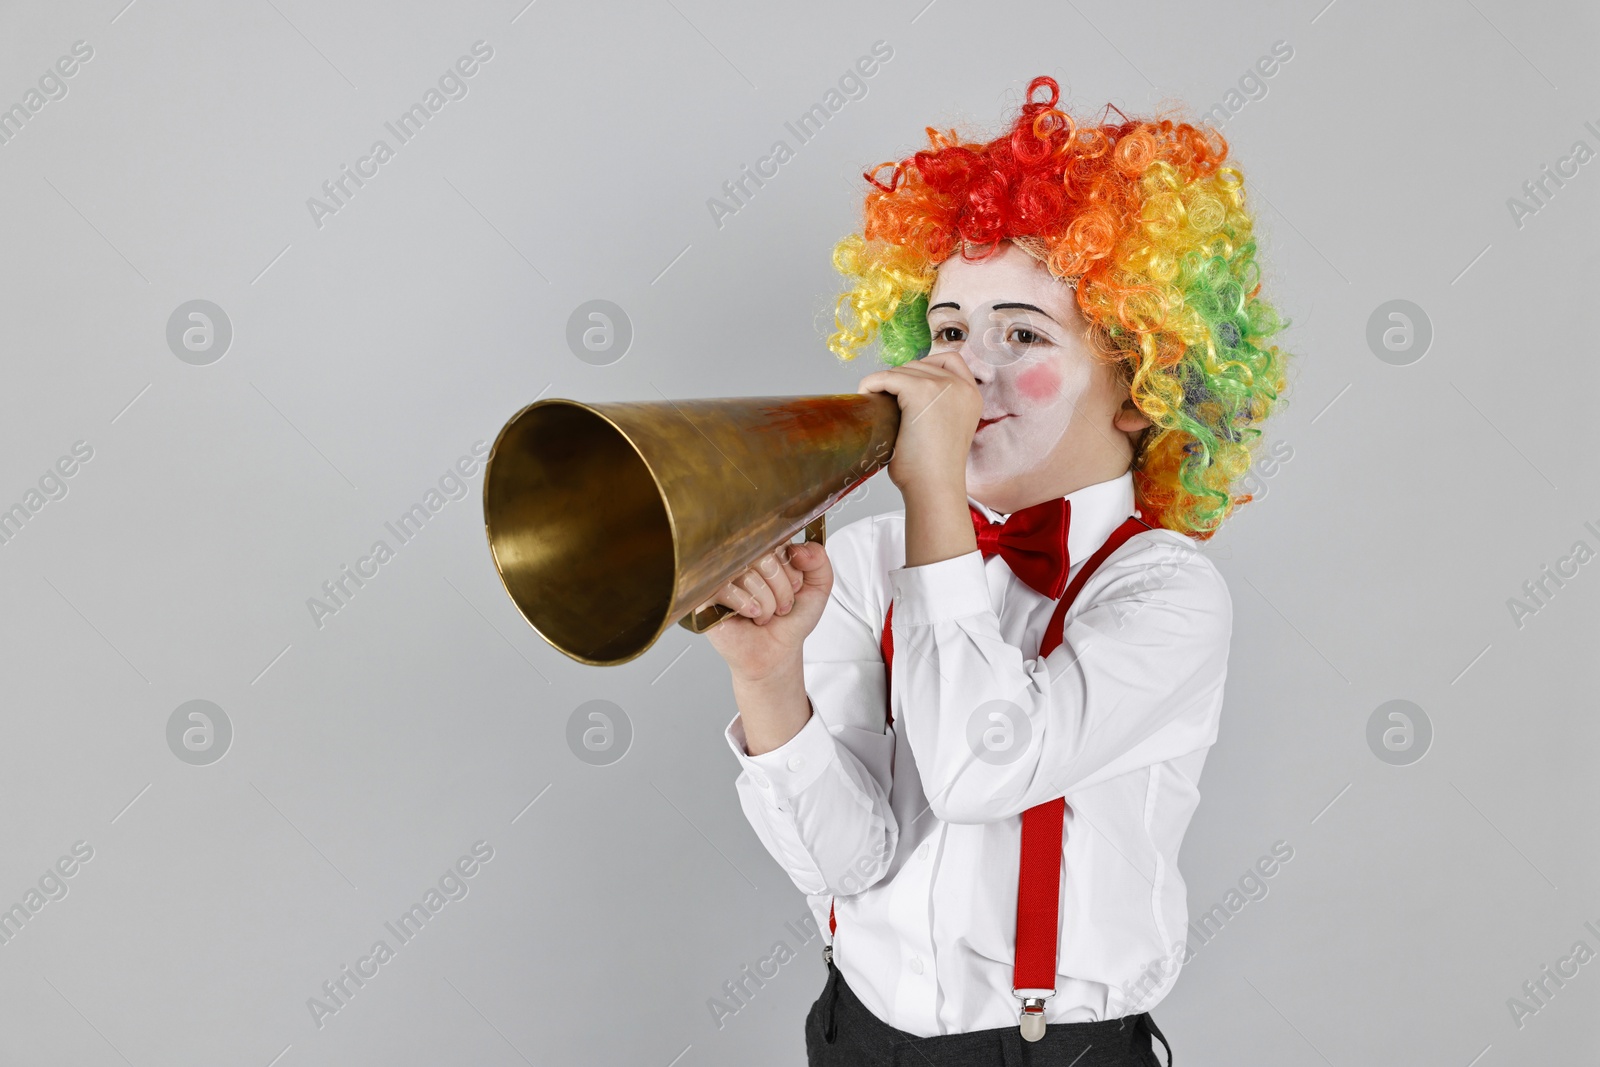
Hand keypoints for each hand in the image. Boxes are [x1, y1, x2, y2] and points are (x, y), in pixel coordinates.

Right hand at [698, 540, 833, 681]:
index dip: (791, 569)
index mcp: (765, 549)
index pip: (778, 541)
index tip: (795, 587)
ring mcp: (722, 575)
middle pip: (763, 557)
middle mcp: (742, 557)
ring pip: (747, 574)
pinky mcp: (706, 594)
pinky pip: (725, 588)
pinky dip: (745, 605)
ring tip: (764, 614)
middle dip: (781, 589)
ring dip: (766, 603)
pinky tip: (750, 615)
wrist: (777, 652)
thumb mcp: (818, 587)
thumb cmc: (791, 619)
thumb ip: (818, 559)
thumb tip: (798, 549)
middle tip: (781, 606)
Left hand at [856, 350, 981, 496]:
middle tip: (885, 401)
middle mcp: (961, 386)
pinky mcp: (920, 391)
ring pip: (903, 370)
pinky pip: (887, 377)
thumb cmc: (933, 470)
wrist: (934, 487)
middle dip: (899, 380)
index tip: (906, 382)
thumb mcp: (945, 430)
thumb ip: (936, 407)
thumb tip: (901, 394)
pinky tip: (865, 395)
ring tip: (876, 403)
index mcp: (972, 395)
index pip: (951, 360)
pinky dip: (872, 383)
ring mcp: (943, 386)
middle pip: (921, 364)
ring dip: (886, 383)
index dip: (925, 366)